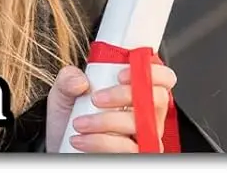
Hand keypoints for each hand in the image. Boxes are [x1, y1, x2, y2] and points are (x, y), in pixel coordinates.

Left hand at [44, 61, 176, 152]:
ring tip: (80, 123)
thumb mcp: (65, 91)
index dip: (152, 72)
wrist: (61, 144)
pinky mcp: (132, 155)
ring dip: (106, 122)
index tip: (122, 74)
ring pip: (139, 125)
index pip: (165, 78)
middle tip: (97, 98)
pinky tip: (83, 139)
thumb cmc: (71, 115)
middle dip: (125, 95)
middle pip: (157, 99)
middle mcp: (146, 114)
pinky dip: (102, 142)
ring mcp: (142, 137)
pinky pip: (127, 149)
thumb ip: (69, 78)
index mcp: (138, 89)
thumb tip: (80, 80)